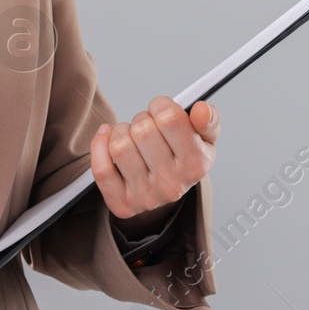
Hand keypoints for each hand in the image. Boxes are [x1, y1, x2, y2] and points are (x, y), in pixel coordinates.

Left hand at [91, 97, 218, 226]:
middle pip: (142, 130)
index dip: (161, 105)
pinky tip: (107, 137)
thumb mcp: (204, 137)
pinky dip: (100, 145)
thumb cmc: (184, 156)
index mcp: (196, 164)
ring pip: (119, 146)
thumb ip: (209, 120)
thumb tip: (201, 109)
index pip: (169, 118)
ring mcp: (146, 197)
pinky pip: (101, 169)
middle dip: (142, 119)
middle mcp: (172, 185)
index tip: (162, 109)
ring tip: (133, 137)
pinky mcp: (123, 204)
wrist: (167, 189)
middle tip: (148, 127)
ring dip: (122, 131)